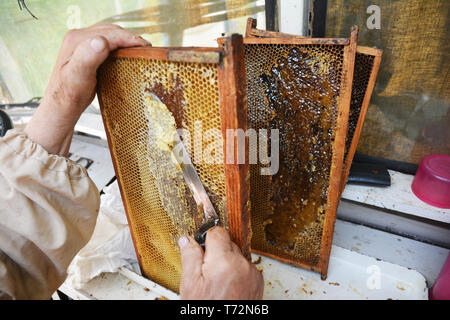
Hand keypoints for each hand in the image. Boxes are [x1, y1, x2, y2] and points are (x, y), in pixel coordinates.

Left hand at [24, 24, 149, 155]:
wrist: (61, 105)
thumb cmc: (69, 95)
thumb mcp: (78, 76)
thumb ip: (88, 57)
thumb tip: (101, 41)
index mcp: (77, 40)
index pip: (110, 34)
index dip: (129, 39)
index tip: (145, 47)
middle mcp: (78, 38)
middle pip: (111, 31)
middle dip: (130, 38)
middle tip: (146, 49)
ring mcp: (82, 43)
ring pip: (109, 35)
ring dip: (125, 41)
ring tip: (138, 50)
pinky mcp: (86, 51)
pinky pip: (106, 42)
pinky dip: (119, 46)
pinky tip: (125, 54)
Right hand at [178, 226, 263, 299]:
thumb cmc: (205, 310)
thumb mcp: (190, 284)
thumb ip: (190, 257)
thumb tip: (187, 239)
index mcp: (224, 261)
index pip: (217, 232)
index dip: (206, 238)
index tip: (200, 245)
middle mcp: (242, 265)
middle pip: (228, 243)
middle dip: (215, 252)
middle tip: (205, 271)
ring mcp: (252, 274)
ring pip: (236, 255)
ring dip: (227, 263)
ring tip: (216, 282)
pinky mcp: (257, 282)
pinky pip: (245, 268)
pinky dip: (236, 273)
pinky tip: (227, 286)